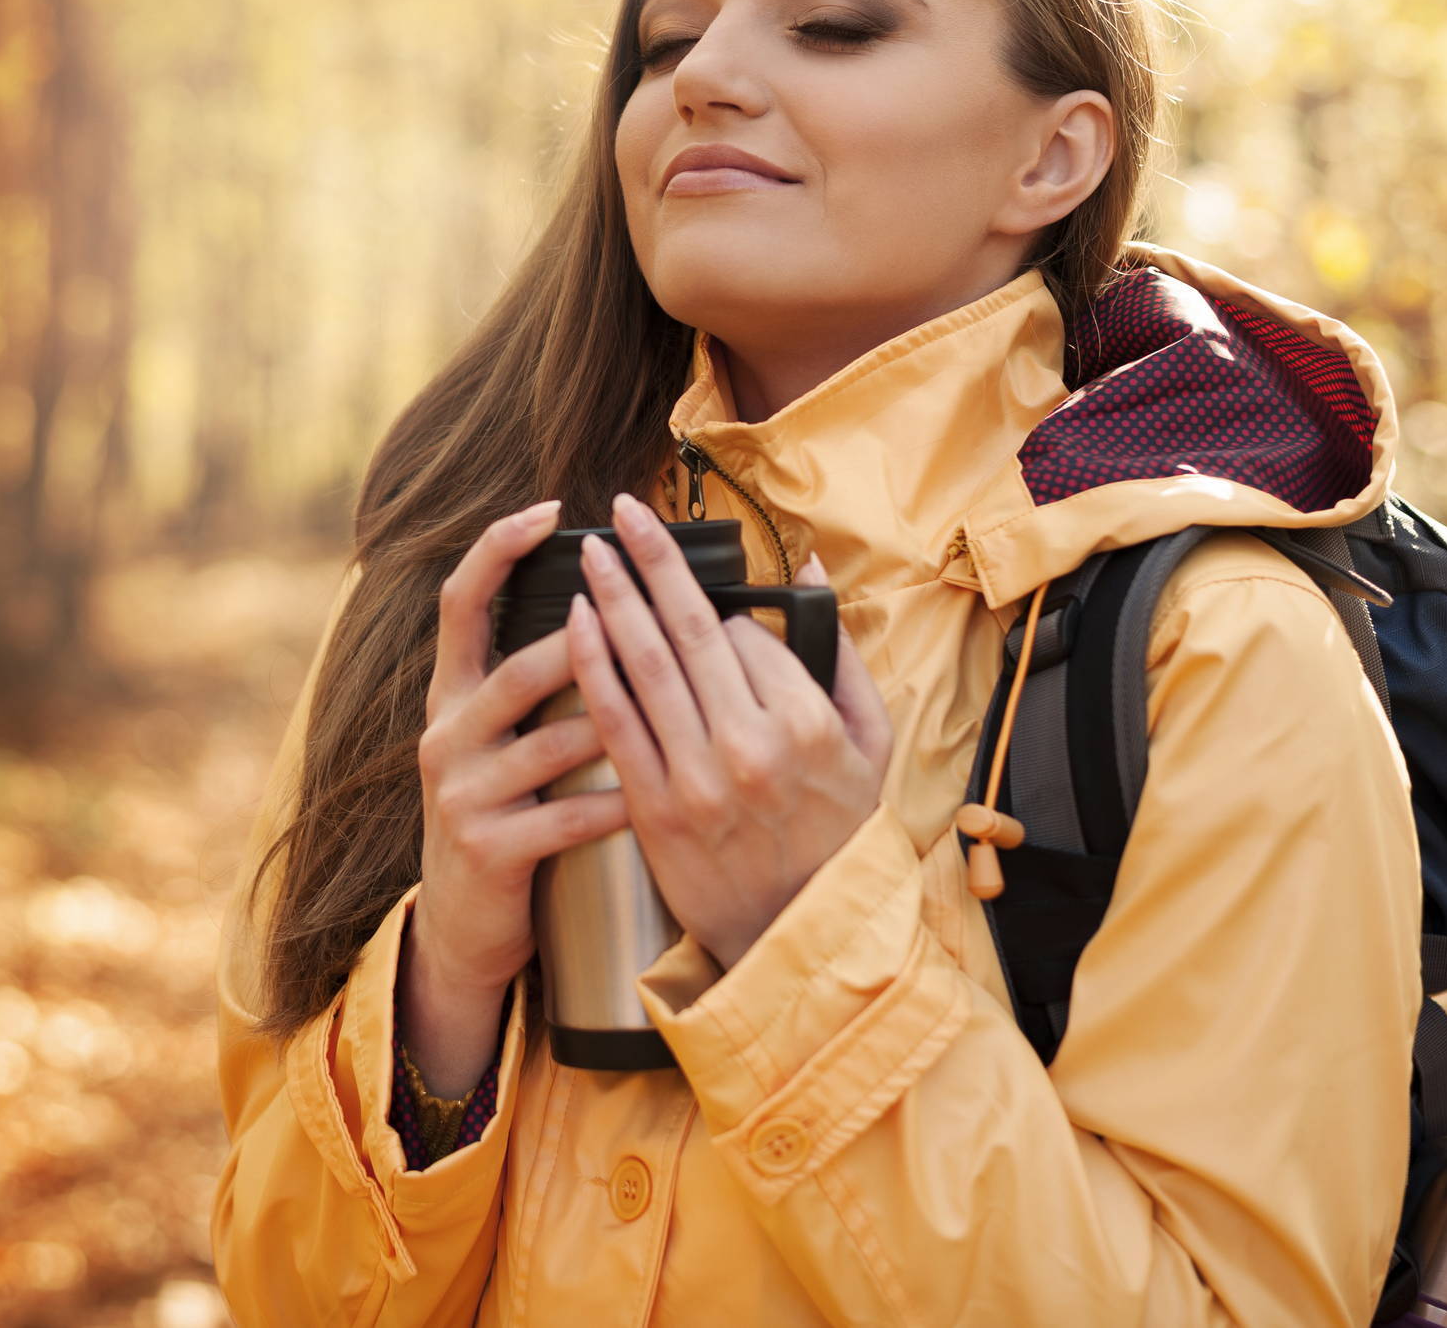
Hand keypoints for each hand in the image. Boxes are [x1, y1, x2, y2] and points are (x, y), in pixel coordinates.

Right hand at [404, 499, 632, 1095]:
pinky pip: (564, 815)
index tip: (550, 509)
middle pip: (513, 669)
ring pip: (547, 741)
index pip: (460, 601)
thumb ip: (534, 679)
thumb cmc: (508, 814)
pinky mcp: (487, 848)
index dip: (498, 549)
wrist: (464, 927)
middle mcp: (445, 734)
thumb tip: (606, 604)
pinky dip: (616, 802)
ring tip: (669, 706)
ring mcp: (461, 793)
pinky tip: (656, 793)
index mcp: (452, 695)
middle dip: (580, 640)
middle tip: (637, 612)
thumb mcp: (501, 739)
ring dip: (612, 723)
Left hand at [565, 491, 893, 969]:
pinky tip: (575, 621)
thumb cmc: (837, 833)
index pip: (747, 633)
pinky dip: (592, 664)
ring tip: (591, 550)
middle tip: (622, 511)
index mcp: (806, 723)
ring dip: (613, 598)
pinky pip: (615, 721)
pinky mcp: (653, 810)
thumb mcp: (871, 743)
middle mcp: (750, 745)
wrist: (796, 935)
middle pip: (689, 630)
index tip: (702, 594)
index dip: (723, 608)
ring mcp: (696, 778)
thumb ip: (839, 651)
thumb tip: (808, 564)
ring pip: (645, 665)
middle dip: (652, 561)